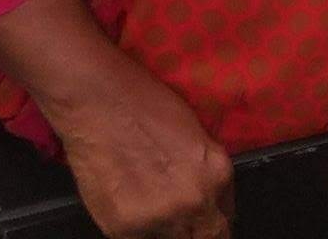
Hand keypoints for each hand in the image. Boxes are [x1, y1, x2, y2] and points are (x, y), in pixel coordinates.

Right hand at [46, 51, 233, 238]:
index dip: (214, 219)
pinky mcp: (123, 230)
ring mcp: (158, 220)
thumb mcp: (196, 135)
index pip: (225, 222)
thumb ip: (207, 175)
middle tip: (177, 211)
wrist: (101, 102)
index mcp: (217, 175)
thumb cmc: (148, 106)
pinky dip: (138, 228)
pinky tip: (130, 200)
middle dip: (194, 229)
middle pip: (202, 237)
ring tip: (150, 201)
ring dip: (165, 229)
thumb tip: (210, 201)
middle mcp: (193, 202)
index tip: (204, 217)